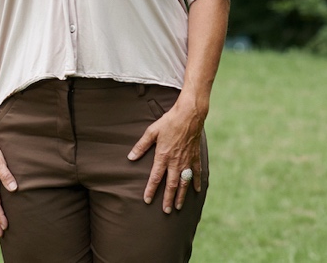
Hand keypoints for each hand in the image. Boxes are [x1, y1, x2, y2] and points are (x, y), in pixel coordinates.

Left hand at [127, 99, 203, 213]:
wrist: (189, 115)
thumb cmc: (169, 122)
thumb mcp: (152, 131)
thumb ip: (141, 146)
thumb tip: (130, 157)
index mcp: (163, 156)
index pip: (155, 178)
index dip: (150, 190)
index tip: (147, 200)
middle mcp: (175, 162)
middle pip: (171, 185)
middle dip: (168, 199)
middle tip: (166, 211)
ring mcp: (187, 161)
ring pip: (184, 183)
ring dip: (181, 196)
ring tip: (178, 207)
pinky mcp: (195, 157)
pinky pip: (196, 173)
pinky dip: (196, 183)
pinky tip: (195, 191)